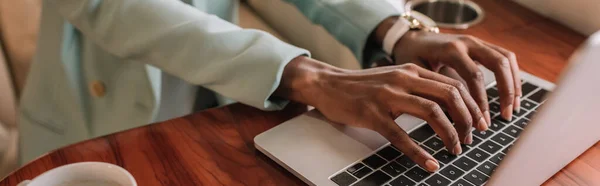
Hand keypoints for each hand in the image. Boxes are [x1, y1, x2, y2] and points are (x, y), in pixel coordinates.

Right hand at [275, 56, 486, 171]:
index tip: (479, 124)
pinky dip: (419, 153)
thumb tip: (449, 105)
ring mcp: (387, 96)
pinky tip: (429, 164)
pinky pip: (401, 136)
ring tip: (455, 149)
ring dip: (450, 134)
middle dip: (467, 120)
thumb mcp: (394, 79)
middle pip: (449, 96)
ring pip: (432, 113)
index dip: (472, 106)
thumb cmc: (363, 86)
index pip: (454, 84)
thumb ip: (418, 86)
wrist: (327, 84)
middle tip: (470, 139)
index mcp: (412, 71)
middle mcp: (403, 79)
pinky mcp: (372, 115)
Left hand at [392, 31, 521, 123]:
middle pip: (498, 64)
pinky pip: (504, 57)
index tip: (482, 123)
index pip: (474, 76)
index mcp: (450, 50)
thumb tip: (453, 119)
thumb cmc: (411, 57)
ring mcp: (477, 42)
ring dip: (513, 84)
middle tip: (505, 117)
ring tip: (513, 108)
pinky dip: (512, 75)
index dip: (481, 101)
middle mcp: (467, 43)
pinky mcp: (482, 45)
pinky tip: (512, 94)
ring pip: (506, 59)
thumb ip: (435, 90)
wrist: (411, 38)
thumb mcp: (417, 73)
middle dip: (505, 92)